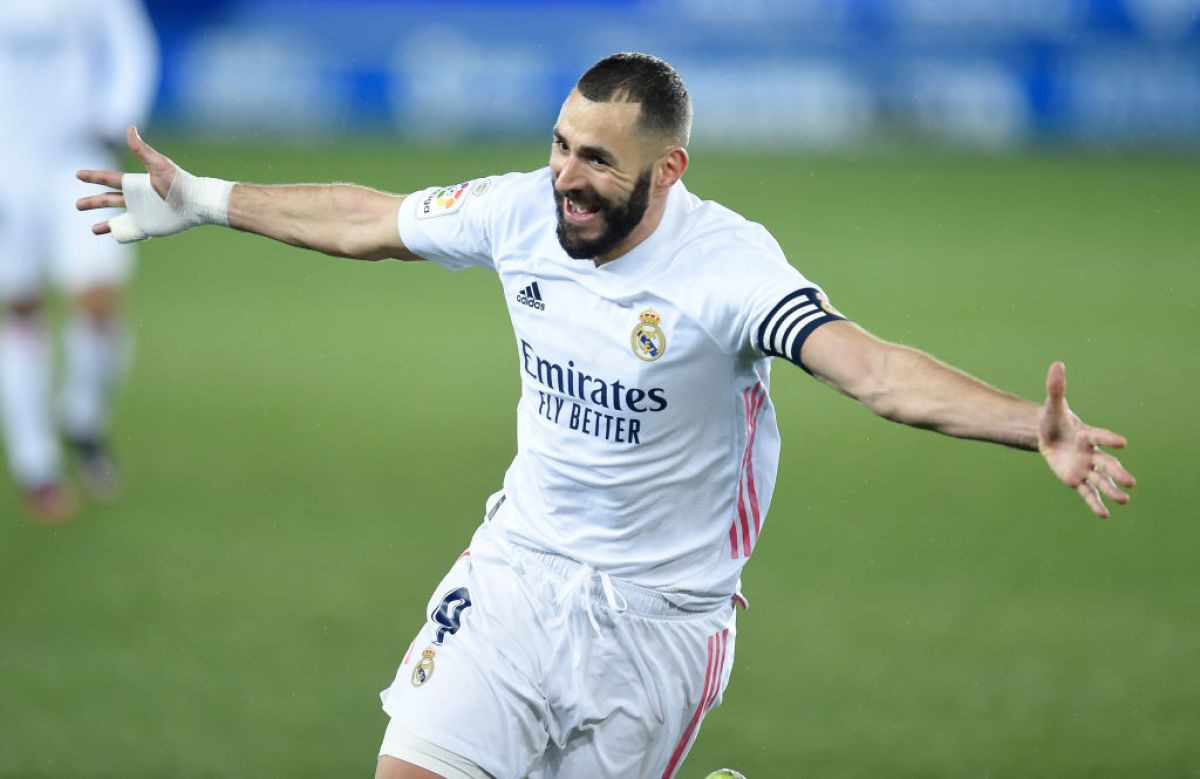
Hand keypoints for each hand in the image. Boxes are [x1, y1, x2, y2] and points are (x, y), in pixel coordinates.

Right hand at [76, 126, 215, 242]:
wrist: (196, 203)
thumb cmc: (180, 183)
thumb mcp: (158, 165)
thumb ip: (141, 150)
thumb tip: (130, 128)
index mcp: (135, 184)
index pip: (108, 179)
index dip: (93, 177)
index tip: (78, 174)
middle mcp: (136, 199)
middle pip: (108, 200)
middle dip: (93, 202)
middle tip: (77, 205)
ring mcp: (141, 214)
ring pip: (117, 219)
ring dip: (104, 224)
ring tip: (93, 229)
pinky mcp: (149, 226)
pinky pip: (131, 232)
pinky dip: (120, 234)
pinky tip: (113, 237)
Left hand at [1037, 361, 1135, 517]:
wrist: (1048, 437)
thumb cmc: (1054, 421)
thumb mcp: (1052, 407)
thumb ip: (1055, 389)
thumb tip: (1056, 364)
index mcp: (1087, 435)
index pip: (1099, 437)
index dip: (1109, 439)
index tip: (1122, 443)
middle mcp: (1091, 453)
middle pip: (1107, 464)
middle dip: (1117, 472)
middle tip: (1130, 482)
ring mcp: (1085, 468)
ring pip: (1101, 480)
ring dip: (1111, 490)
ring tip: (1124, 499)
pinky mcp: (1076, 480)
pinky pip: (1087, 492)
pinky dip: (1095, 503)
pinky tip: (1104, 515)